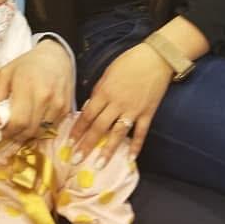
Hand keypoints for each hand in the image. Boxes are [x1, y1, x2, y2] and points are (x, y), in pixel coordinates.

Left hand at [0, 39, 72, 141]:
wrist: (56, 55)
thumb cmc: (27, 65)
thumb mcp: (5, 75)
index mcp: (26, 85)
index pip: (18, 121)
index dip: (8, 131)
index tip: (2, 130)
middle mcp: (45, 96)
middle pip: (29, 130)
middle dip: (17, 134)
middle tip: (11, 128)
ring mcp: (58, 103)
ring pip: (41, 132)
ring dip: (29, 132)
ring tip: (24, 120)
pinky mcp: (66, 108)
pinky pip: (51, 127)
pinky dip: (41, 126)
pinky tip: (37, 115)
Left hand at [68, 43, 171, 165]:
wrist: (156, 58)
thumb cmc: (129, 62)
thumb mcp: (107, 73)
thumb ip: (98, 91)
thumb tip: (88, 107)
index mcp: (104, 92)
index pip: (87, 115)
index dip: (77, 130)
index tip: (68, 143)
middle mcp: (117, 104)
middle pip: (99, 128)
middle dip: (86, 145)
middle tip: (77, 160)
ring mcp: (133, 110)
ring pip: (118, 134)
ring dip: (107, 151)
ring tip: (99, 165)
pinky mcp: (147, 113)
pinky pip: (141, 133)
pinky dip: (136, 146)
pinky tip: (130, 159)